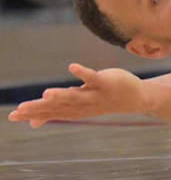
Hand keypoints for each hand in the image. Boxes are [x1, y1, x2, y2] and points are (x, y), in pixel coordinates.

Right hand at [8, 64, 147, 127]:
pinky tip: (72, 66)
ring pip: (76, 96)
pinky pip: (94, 77)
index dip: (32, 114)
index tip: (13, 116)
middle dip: (40, 108)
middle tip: (19, 110)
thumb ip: (56, 112)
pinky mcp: (107, 82)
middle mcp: (83, 105)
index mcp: (74, 110)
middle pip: (59, 106)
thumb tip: (33, 124)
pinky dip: (84, 72)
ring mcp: (96, 94)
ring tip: (45, 94)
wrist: (136, 99)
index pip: (51, 113)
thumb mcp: (78, 108)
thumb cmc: (101, 100)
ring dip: (61, 95)